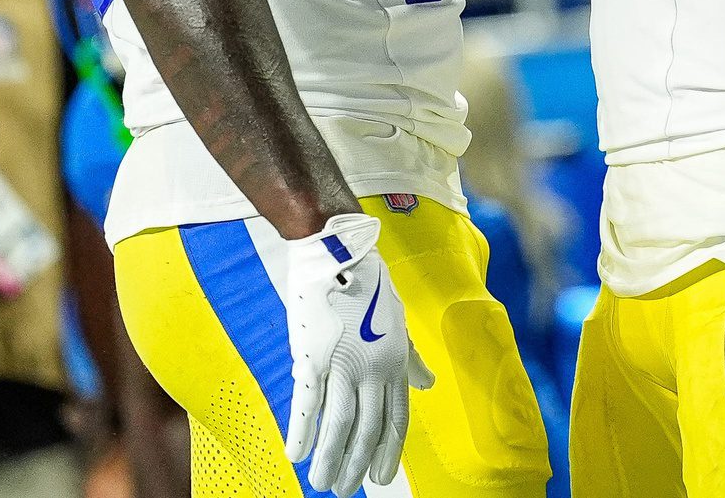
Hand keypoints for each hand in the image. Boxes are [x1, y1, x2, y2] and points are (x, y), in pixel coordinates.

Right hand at [280, 211, 433, 495]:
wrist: (338, 250)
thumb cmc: (369, 283)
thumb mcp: (399, 321)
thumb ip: (411, 358)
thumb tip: (429, 383)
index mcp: (395, 362)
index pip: (395, 420)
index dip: (387, 453)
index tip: (380, 478)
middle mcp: (373, 368)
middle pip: (367, 430)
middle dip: (356, 465)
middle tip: (345, 491)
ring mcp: (343, 363)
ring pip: (339, 424)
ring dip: (330, 458)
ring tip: (322, 483)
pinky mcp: (312, 354)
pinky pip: (308, 402)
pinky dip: (302, 431)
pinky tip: (295, 453)